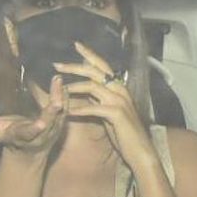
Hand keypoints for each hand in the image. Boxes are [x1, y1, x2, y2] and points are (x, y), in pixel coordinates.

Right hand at [0, 75, 68, 155]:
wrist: (30, 151)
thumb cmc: (9, 138)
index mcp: (26, 137)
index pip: (31, 133)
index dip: (36, 129)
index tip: (40, 124)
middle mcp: (43, 135)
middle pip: (50, 122)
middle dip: (53, 109)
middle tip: (56, 91)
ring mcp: (54, 130)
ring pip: (60, 114)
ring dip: (60, 97)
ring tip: (58, 79)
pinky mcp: (60, 124)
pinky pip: (64, 110)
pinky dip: (64, 96)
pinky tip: (61, 82)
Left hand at [54, 42, 155, 170]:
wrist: (140, 151)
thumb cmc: (126, 135)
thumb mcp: (111, 113)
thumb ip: (101, 100)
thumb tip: (88, 92)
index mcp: (120, 89)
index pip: (103, 66)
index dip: (90, 54)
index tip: (76, 45)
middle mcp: (121, 91)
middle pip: (95, 71)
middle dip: (74, 66)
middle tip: (57, 65)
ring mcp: (119, 101)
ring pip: (92, 85)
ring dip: (73, 86)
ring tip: (60, 89)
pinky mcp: (116, 114)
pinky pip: (93, 108)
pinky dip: (80, 110)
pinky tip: (69, 112)